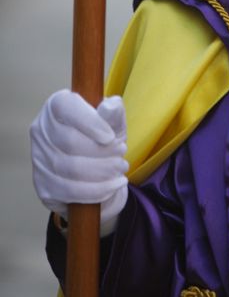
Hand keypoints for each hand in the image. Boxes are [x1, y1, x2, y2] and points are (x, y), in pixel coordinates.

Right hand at [30, 90, 128, 235]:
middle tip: (121, 152)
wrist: (96, 167)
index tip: (111, 136)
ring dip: (102, 171)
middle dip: (102, 151)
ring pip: (70, 169)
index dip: (91, 123)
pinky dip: (96, 190)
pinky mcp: (43, 186)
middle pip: (70, 142)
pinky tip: (113, 185)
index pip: (67, 108)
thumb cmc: (103, 136)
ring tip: (120, 167)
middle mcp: (41, 130)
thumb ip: (114, 113)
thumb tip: (112, 106)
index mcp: (57, 105)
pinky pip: (70, 191)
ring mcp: (39, 159)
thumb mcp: (113, 122)